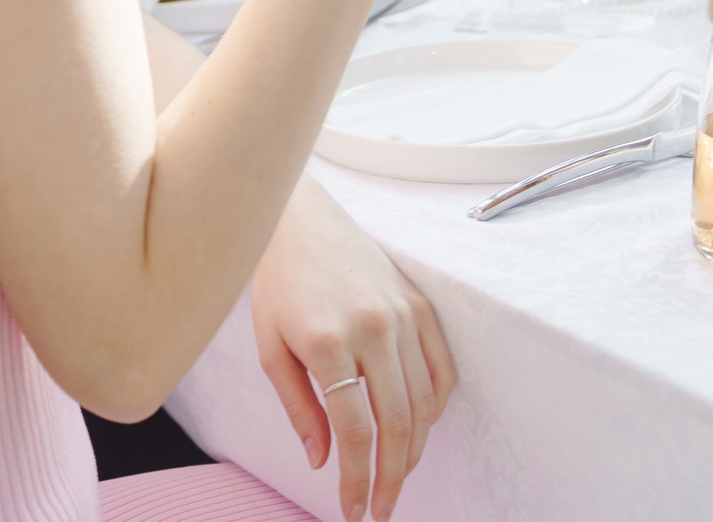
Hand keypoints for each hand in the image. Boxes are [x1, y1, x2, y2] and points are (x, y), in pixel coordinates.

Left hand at [252, 183, 456, 521]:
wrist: (304, 220)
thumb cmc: (279, 284)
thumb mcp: (271, 348)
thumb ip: (299, 407)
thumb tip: (322, 460)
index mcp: (330, 342)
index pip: (354, 430)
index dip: (356, 478)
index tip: (354, 510)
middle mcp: (375, 329)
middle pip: (397, 424)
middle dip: (391, 477)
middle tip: (380, 508)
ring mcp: (403, 315)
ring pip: (424, 403)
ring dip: (415, 450)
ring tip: (397, 476)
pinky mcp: (420, 306)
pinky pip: (441, 369)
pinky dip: (435, 407)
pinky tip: (418, 429)